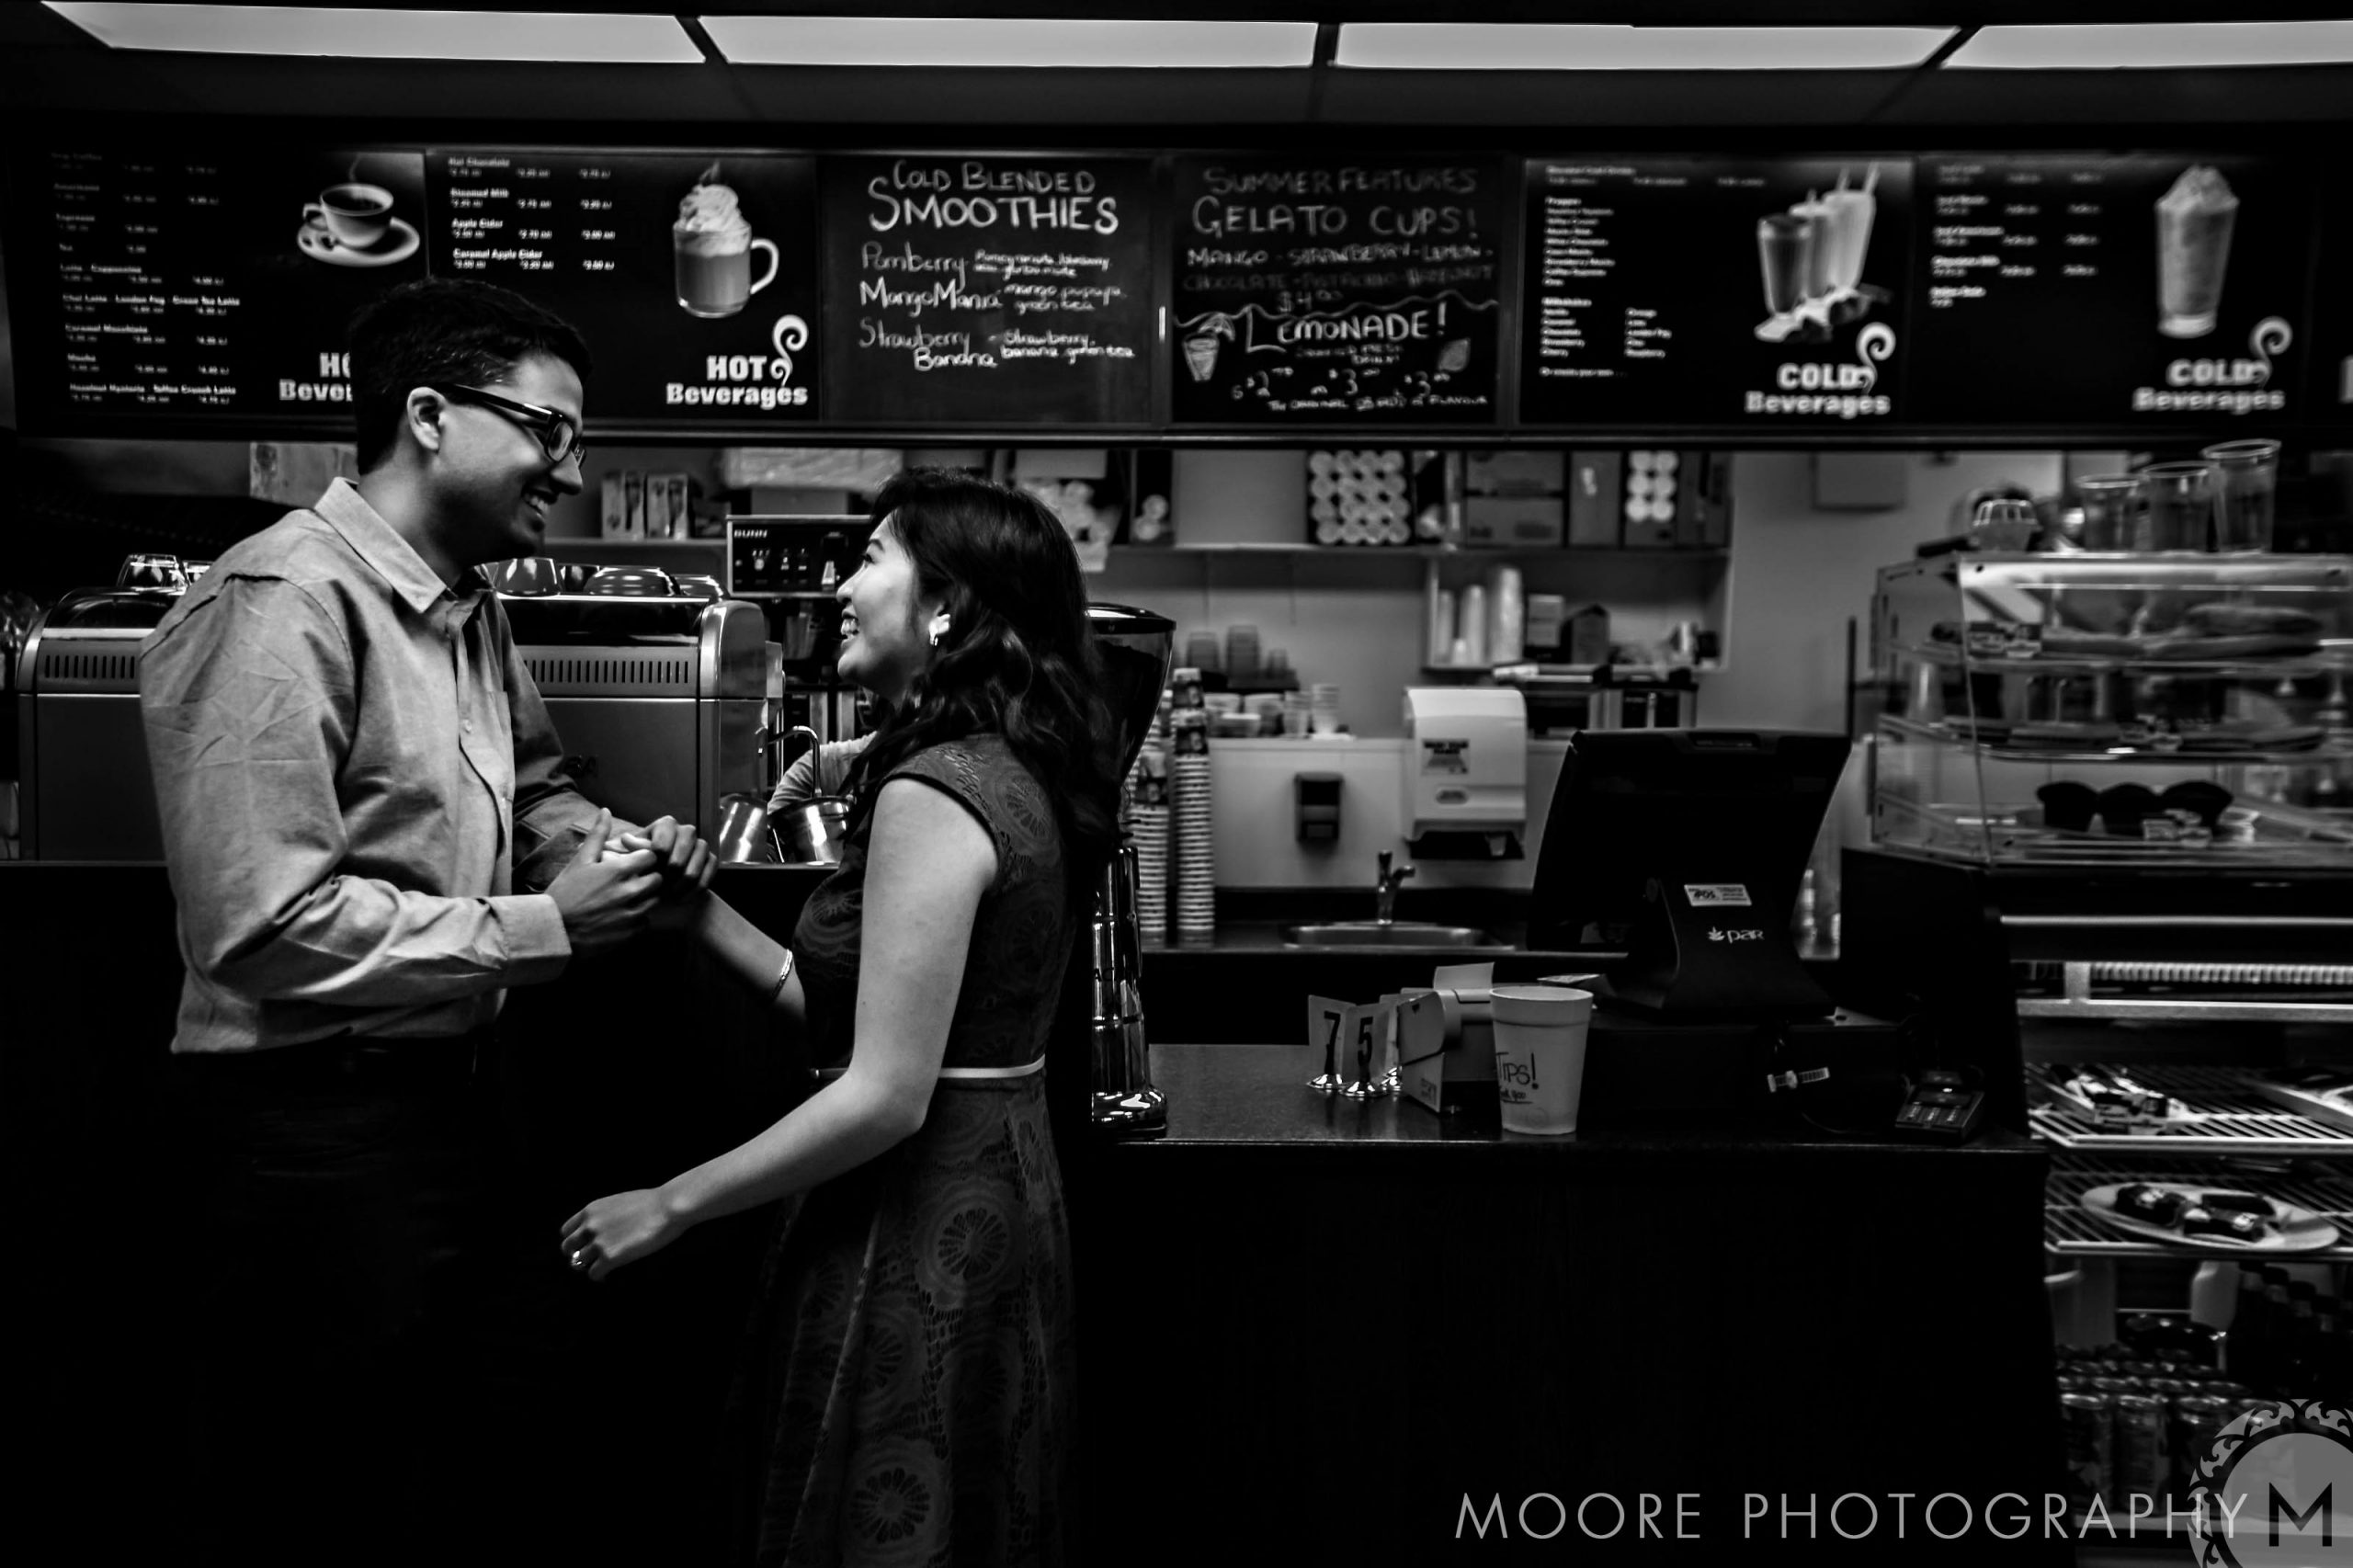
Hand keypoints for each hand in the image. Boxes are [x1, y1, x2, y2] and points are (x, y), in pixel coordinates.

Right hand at [546, 809, 660, 954]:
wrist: (554, 929)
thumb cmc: (565, 891)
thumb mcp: (580, 860)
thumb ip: (597, 835)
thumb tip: (606, 811)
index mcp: (619, 870)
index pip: (652, 856)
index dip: (644, 858)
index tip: (634, 863)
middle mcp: (630, 891)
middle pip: (658, 878)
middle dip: (648, 877)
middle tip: (631, 881)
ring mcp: (632, 913)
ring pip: (655, 900)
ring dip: (645, 898)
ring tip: (625, 898)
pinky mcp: (631, 932)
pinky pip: (646, 922)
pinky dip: (637, 918)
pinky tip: (620, 915)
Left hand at [559, 1189, 682, 1281]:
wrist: (667, 1207)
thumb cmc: (651, 1203)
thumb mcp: (618, 1202)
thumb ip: (603, 1215)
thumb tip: (601, 1229)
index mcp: (590, 1210)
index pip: (566, 1231)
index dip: (574, 1240)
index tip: (583, 1246)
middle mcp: (589, 1226)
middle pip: (568, 1248)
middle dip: (577, 1255)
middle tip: (590, 1259)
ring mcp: (598, 1242)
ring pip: (579, 1263)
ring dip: (590, 1266)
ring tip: (602, 1268)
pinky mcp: (610, 1257)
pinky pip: (593, 1274)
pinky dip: (600, 1277)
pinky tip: (609, 1275)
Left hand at [614, 815, 715, 903]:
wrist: (656, 890)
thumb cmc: (640, 871)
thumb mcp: (628, 861)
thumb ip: (627, 851)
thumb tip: (627, 839)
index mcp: (665, 825)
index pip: (667, 829)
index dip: (659, 850)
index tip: (651, 867)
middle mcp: (685, 831)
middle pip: (687, 839)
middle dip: (675, 864)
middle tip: (664, 881)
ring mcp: (700, 845)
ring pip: (701, 852)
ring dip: (686, 877)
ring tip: (672, 893)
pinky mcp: (710, 859)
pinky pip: (711, 867)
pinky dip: (697, 885)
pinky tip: (682, 898)